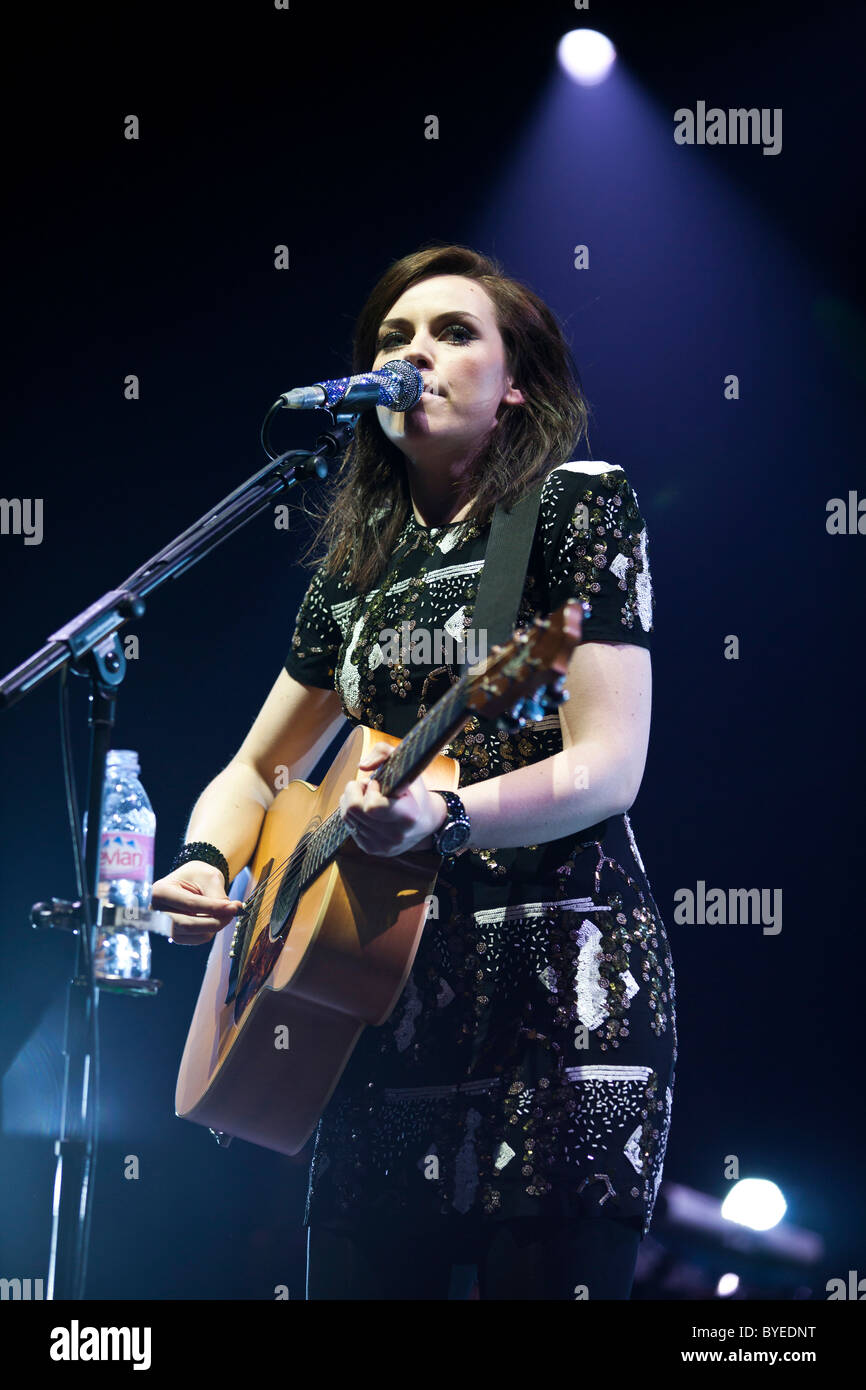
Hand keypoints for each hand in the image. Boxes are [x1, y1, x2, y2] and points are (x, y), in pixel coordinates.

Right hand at [150, 861, 243, 944]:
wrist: (191, 880)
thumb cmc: (198, 875)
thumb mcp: (208, 877)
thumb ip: (217, 895)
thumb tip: (231, 911)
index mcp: (160, 891)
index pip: (189, 904)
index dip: (213, 907)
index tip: (234, 906)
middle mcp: (156, 911)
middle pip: (188, 924)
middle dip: (215, 920)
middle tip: (234, 911)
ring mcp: (164, 926)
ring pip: (194, 934)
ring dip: (216, 924)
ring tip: (227, 911)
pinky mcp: (175, 935)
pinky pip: (198, 938)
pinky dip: (212, 929)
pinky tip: (216, 917)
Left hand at [339, 743, 447, 857]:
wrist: (426, 823)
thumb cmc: (415, 791)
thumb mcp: (407, 765)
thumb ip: (384, 752)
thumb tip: (361, 766)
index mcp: (407, 815)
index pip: (372, 806)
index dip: (370, 790)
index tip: (379, 784)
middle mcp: (395, 835)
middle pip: (354, 809)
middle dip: (355, 790)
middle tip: (368, 785)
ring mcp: (382, 845)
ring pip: (347, 817)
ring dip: (352, 800)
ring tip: (368, 795)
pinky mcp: (372, 850)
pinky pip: (348, 827)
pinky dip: (352, 813)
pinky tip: (366, 809)